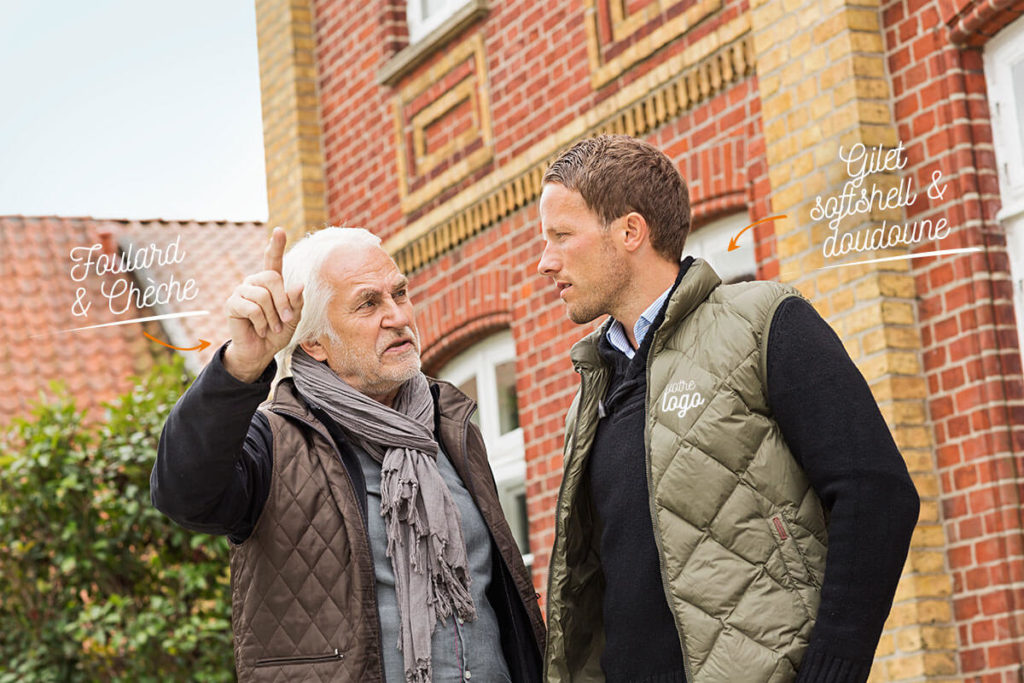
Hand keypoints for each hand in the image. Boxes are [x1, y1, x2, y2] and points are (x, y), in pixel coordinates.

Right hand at [223, 227, 304, 381]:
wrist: (261, 351)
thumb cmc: (278, 332)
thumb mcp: (294, 317)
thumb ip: (296, 301)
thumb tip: (298, 285)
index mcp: (271, 283)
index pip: (272, 260)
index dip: (276, 245)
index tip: (280, 230)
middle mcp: (255, 282)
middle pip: (272, 278)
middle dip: (283, 302)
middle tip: (286, 320)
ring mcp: (242, 291)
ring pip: (263, 296)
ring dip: (273, 317)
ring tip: (272, 327)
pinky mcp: (232, 304)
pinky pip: (252, 308)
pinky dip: (261, 323)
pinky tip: (260, 330)